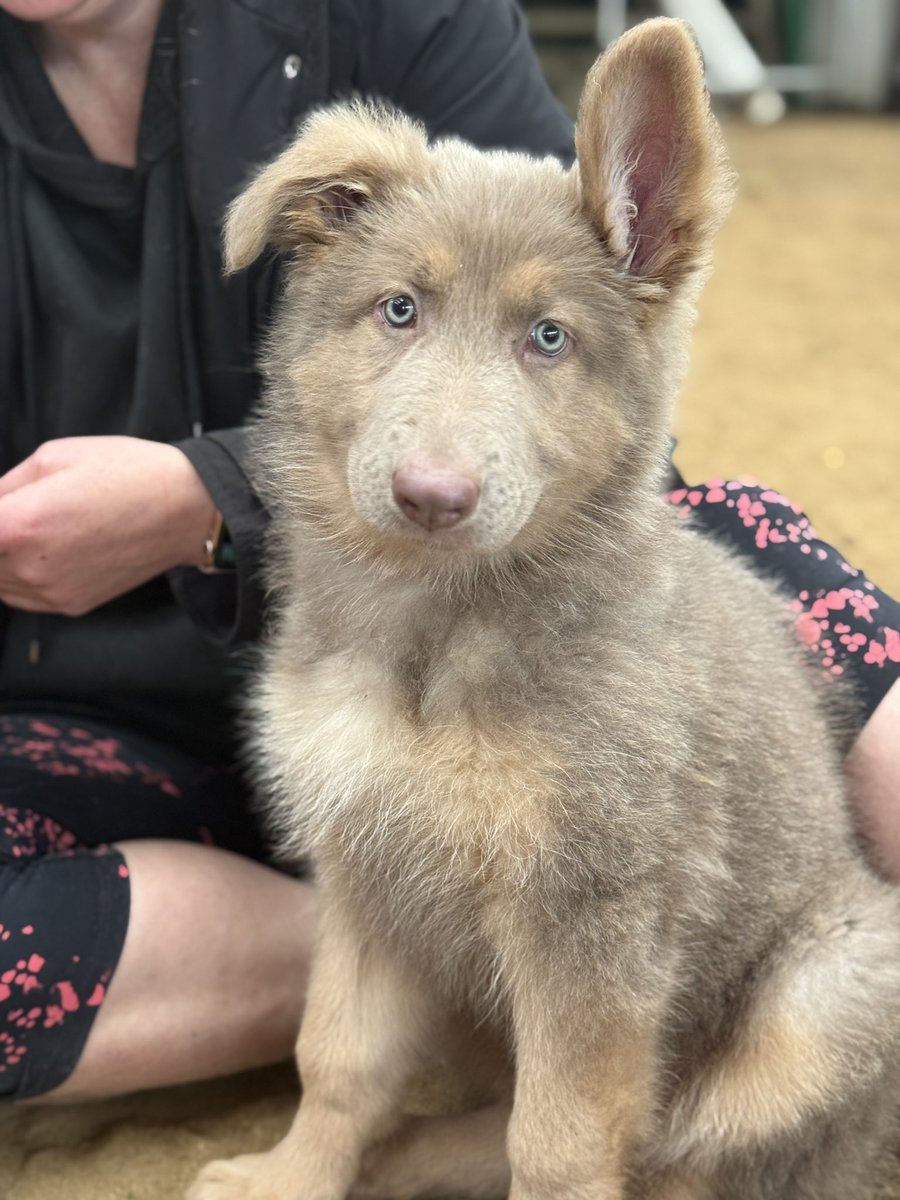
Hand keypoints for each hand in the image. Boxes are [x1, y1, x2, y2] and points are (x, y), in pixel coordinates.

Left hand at [0, 436, 216, 615]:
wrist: (185, 509)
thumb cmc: (125, 473)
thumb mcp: (51, 457)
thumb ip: (2, 488)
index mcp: (19, 525)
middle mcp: (30, 568)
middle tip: (16, 513)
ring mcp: (51, 593)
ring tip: (29, 528)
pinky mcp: (70, 604)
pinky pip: (19, 595)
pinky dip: (13, 575)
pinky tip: (35, 549)